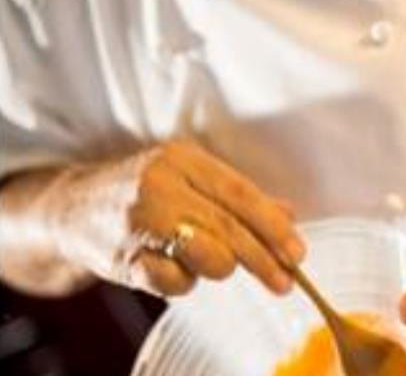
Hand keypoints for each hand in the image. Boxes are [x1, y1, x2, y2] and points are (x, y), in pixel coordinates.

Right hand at [45, 139, 304, 296]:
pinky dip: (184, 283)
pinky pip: (175, 283)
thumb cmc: (142, 190)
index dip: (272, 224)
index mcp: (182, 158)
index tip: (297, 250)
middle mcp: (160, 183)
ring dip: (220, 266)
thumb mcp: (189, 178)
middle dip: (264, 258)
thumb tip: (288, 214)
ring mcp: (139, 221)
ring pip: (208, 257)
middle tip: (287, 279)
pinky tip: (174, 267)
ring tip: (209, 259)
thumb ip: (238, 195)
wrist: (71, 207)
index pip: (240, 192)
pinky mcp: (124, 258)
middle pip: (229, 227)